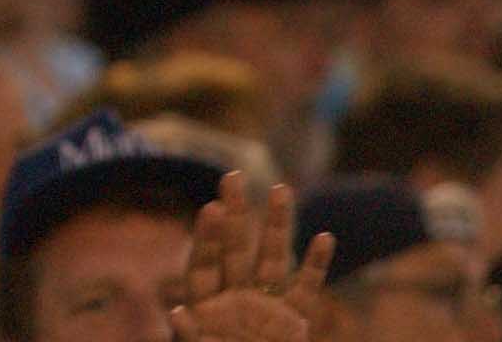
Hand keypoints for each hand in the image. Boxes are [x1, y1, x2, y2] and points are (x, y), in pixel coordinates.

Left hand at [169, 173, 334, 341]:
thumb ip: (192, 337)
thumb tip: (178, 313)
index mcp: (205, 306)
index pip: (204, 264)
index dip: (207, 238)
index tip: (211, 209)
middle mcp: (234, 298)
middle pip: (234, 250)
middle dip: (235, 215)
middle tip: (231, 176)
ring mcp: (266, 307)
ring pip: (272, 259)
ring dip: (277, 226)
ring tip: (280, 189)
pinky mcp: (294, 323)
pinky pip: (306, 290)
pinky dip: (315, 265)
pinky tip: (323, 237)